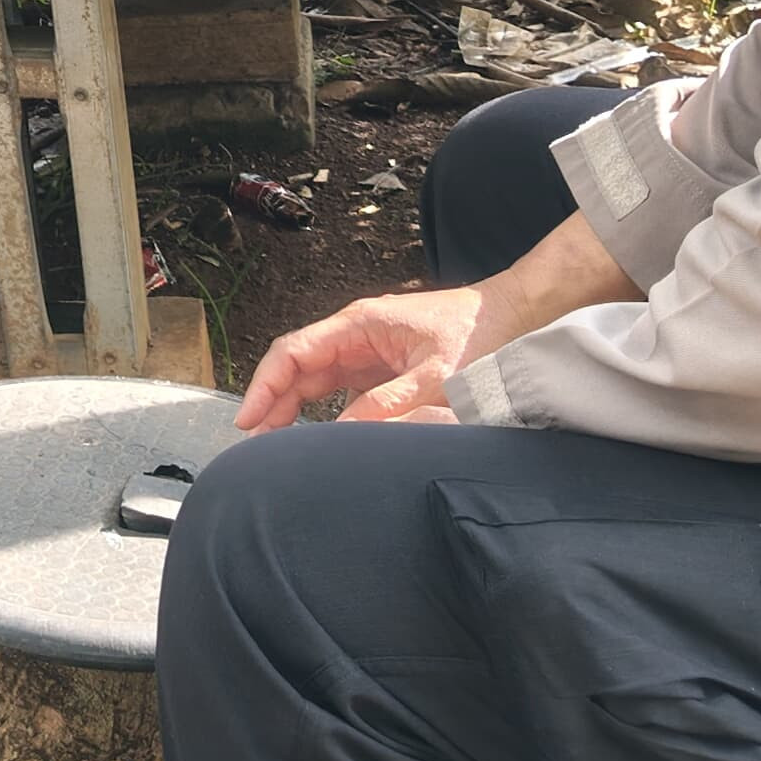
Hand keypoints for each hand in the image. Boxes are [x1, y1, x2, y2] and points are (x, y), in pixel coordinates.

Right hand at [233, 285, 485, 433]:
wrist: (512, 314)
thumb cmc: (477, 334)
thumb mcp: (435, 377)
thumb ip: (389, 405)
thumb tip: (343, 436)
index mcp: (358, 324)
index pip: (294, 352)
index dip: (265, 385)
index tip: (248, 419)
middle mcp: (354, 334)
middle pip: (297, 368)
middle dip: (271, 403)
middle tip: (255, 445)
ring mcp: (366, 350)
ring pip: (315, 379)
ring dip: (292, 408)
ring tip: (274, 446)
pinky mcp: (380, 367)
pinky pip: (340, 389)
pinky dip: (322, 411)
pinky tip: (315, 437)